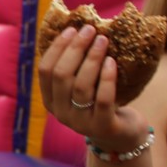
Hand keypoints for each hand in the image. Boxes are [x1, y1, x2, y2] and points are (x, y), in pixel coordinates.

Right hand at [37, 24, 146, 147]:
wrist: (121, 137)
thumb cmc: (100, 103)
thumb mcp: (82, 88)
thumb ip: (76, 68)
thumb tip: (79, 29)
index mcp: (51, 101)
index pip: (45, 70)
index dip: (57, 48)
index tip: (72, 29)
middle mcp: (61, 113)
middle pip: (62, 75)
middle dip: (75, 48)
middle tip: (90, 30)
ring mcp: (80, 122)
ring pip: (81, 85)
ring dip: (92, 58)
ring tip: (103, 41)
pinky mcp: (103, 126)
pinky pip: (103, 99)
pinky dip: (107, 78)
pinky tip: (112, 62)